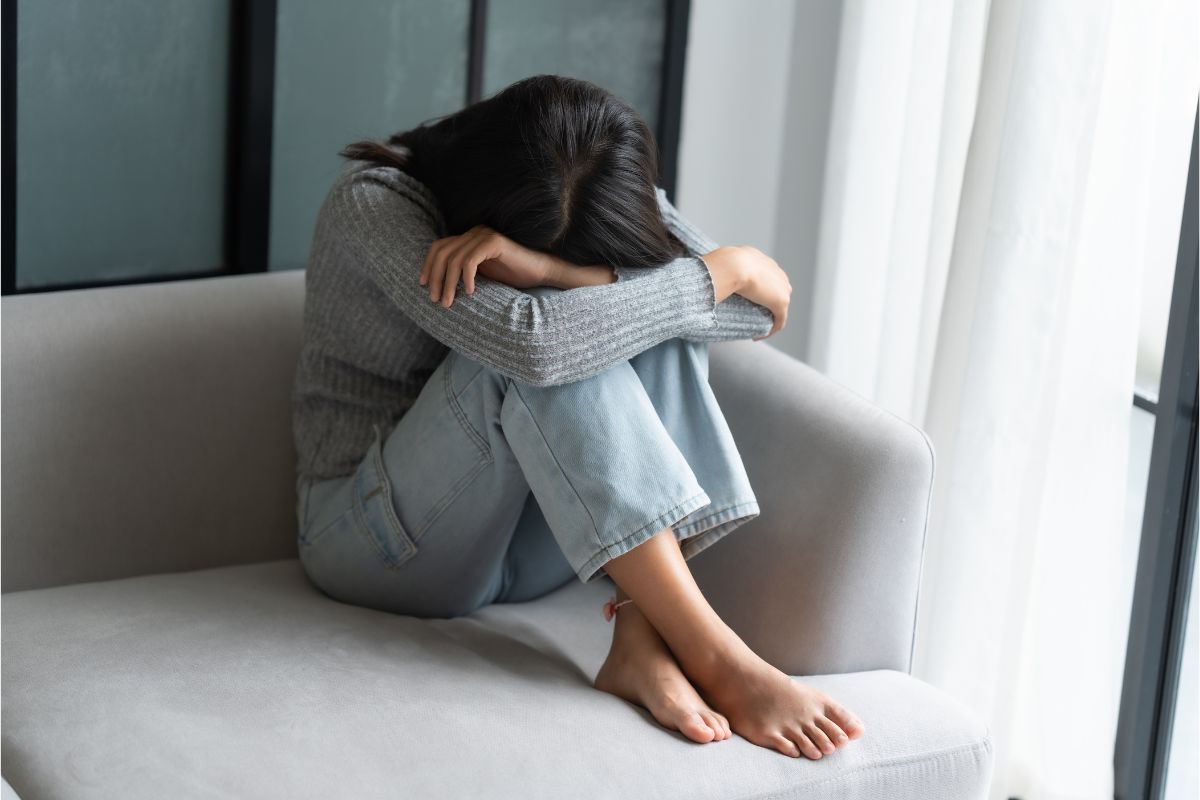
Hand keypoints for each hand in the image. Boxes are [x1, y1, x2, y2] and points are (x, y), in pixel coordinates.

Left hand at [419, 224, 557, 307]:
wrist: (539, 272)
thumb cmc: (511, 276)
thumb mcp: (480, 275)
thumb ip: (461, 273)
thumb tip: (437, 286)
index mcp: (468, 238)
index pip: (438, 247)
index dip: (427, 265)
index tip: (422, 285)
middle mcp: (473, 233)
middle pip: (442, 252)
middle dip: (435, 277)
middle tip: (435, 300)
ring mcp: (484, 235)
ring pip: (454, 259)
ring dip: (448, 283)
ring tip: (449, 302)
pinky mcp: (494, 242)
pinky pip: (471, 260)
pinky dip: (466, 278)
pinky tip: (469, 292)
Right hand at [700, 245, 791, 338]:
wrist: (733, 265)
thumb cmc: (723, 263)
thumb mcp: (722, 262)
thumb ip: (721, 269)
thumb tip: (708, 276)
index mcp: (765, 263)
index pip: (767, 281)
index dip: (758, 294)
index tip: (745, 304)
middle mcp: (778, 274)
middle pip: (776, 294)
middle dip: (765, 307)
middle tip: (749, 318)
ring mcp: (782, 289)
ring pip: (779, 309)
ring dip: (768, 320)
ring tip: (752, 330)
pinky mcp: (781, 303)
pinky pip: (779, 321)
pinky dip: (770, 331)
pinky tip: (756, 338)